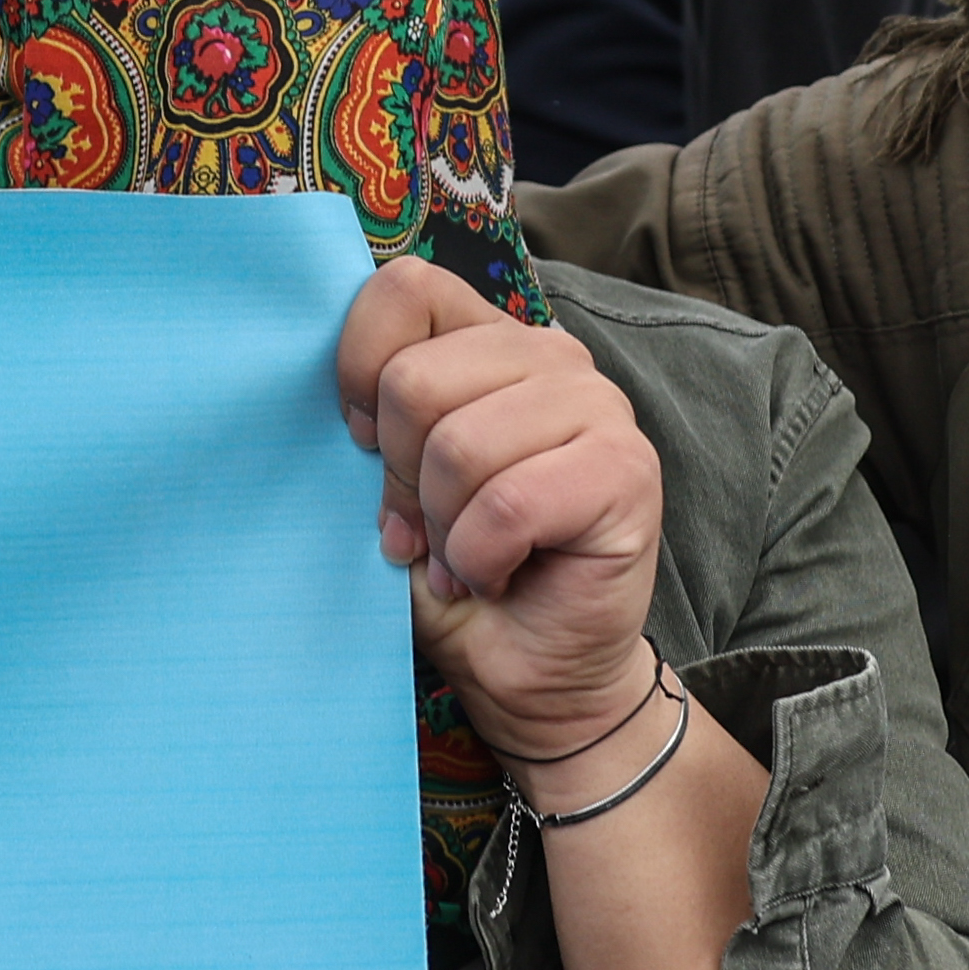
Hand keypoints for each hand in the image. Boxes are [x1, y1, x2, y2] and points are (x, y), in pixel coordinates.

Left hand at [336, 258, 666, 758]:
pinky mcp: (628, 471)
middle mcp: (551, 356)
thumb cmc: (455, 576)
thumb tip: (340, 406)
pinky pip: (509, 502)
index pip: (404, 291)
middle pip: (415, 380)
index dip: (358, 373)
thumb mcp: (389, 489)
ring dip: (444, 527)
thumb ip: (373, 424)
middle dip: (399, 479)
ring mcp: (600, 406)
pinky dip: (481, 558)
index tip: (364, 449)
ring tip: (466, 557)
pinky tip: (499, 575)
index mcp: (487, 342)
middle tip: (427, 530)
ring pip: (459, 445)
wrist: (534, 678)